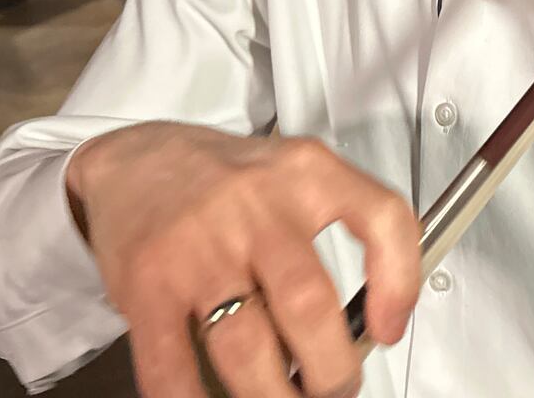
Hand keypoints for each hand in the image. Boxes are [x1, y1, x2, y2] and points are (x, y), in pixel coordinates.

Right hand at [67, 122, 419, 397]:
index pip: (381, 217)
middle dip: (330, 370)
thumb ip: (340, 225)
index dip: (399, 282)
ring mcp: (199, 246)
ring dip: (272, 395)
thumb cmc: (227, 178)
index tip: (389, 330)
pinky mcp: (147, 284)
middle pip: (309, 304)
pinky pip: (173, 366)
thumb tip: (371, 317)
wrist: (134, 159)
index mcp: (306, 174)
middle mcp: (255, 206)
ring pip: (246, 346)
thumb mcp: (296, 173)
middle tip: (334, 388)